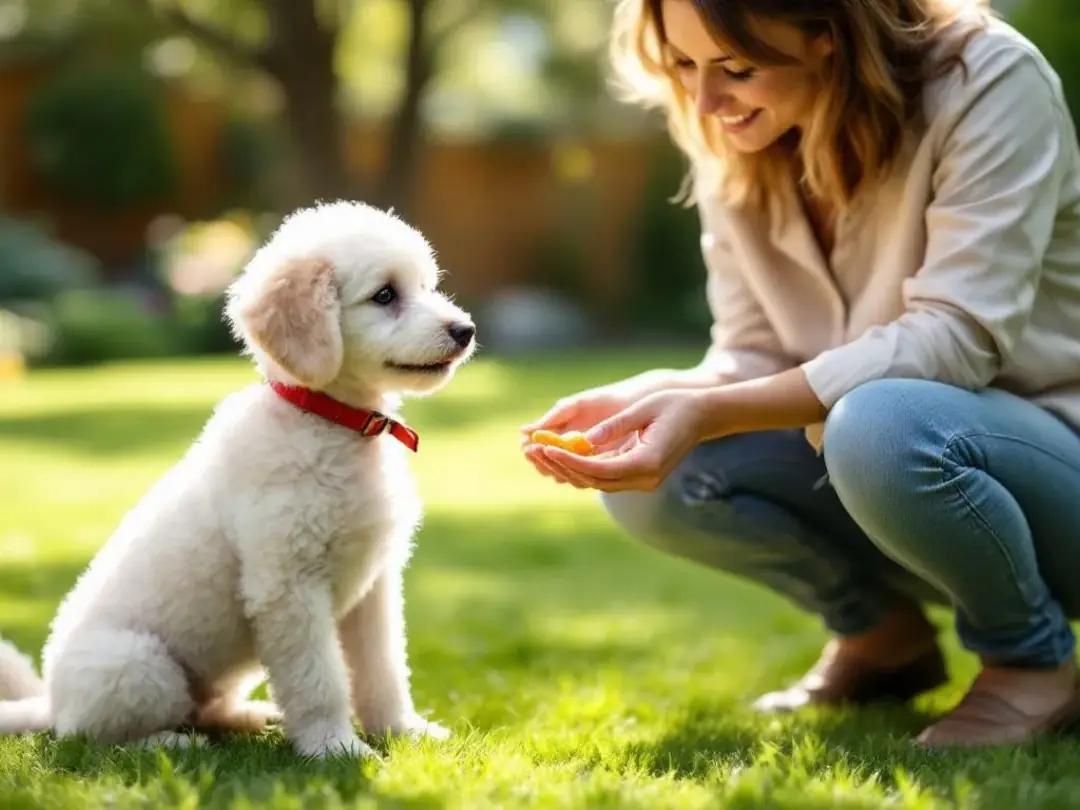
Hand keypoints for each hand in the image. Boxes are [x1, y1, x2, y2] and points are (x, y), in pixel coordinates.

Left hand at [531, 389, 712, 491]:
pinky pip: (606, 478)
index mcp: (647, 463)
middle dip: (561, 467)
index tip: (545, 447)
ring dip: (568, 470)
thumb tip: (586, 440)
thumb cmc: (675, 406)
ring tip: (540, 454)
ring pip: (597, 483)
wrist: (703, 417)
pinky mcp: (639, 478)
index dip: (569, 460)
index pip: (599, 469)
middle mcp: (645, 479)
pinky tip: (561, 456)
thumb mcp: (643, 409)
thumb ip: (615, 426)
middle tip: (533, 450)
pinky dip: (582, 469)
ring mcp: (642, 482)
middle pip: (594, 481)